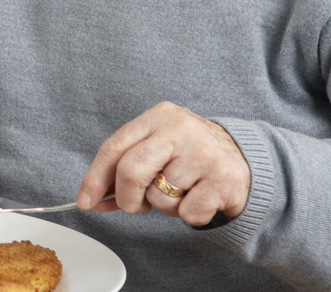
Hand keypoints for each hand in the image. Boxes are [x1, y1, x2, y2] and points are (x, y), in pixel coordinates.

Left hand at [77, 102, 250, 225]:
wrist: (245, 159)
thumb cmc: (189, 156)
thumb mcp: (157, 150)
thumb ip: (124, 170)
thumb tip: (92, 199)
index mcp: (158, 116)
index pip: (114, 146)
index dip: (95, 177)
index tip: (85, 201)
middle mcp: (180, 128)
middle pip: (131, 170)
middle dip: (126, 198)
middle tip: (136, 206)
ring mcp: (203, 152)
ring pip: (160, 196)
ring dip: (165, 206)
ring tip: (182, 191)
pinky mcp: (224, 178)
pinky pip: (187, 212)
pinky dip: (189, 215)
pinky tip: (201, 198)